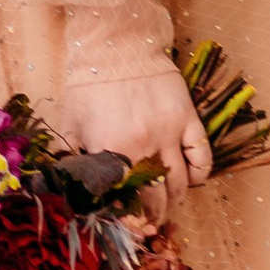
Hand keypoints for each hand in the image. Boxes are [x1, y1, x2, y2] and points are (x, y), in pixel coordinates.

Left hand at [63, 67, 209, 228]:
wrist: (116, 45)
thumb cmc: (88, 84)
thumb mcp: (69, 124)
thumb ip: (69, 159)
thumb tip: (67, 187)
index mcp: (114, 151)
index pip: (126, 200)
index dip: (128, 218)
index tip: (128, 224)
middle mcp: (146, 147)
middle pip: (157, 198)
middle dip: (153, 216)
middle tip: (149, 222)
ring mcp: (170, 133)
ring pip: (181, 183)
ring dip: (175, 200)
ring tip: (168, 204)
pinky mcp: (188, 118)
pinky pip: (202, 156)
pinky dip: (200, 174)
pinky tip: (191, 180)